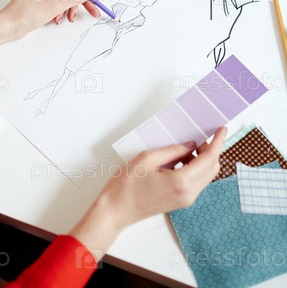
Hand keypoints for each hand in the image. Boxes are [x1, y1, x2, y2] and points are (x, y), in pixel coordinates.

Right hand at [70, 127, 225, 256]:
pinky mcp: (180, 201)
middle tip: (204, 134)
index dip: (217, 143)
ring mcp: (185, 200)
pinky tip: (183, 157)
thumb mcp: (147, 158)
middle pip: (211, 169)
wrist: (116, 209)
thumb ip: (173, 150)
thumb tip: (190, 145)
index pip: (208, 159)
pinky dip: (195, 168)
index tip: (221, 130)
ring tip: (190, 145)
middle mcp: (188, 194)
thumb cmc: (127, 185)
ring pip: (205, 176)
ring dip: (203, 159)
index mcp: (181, 182)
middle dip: (211, 150)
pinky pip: (196, 182)